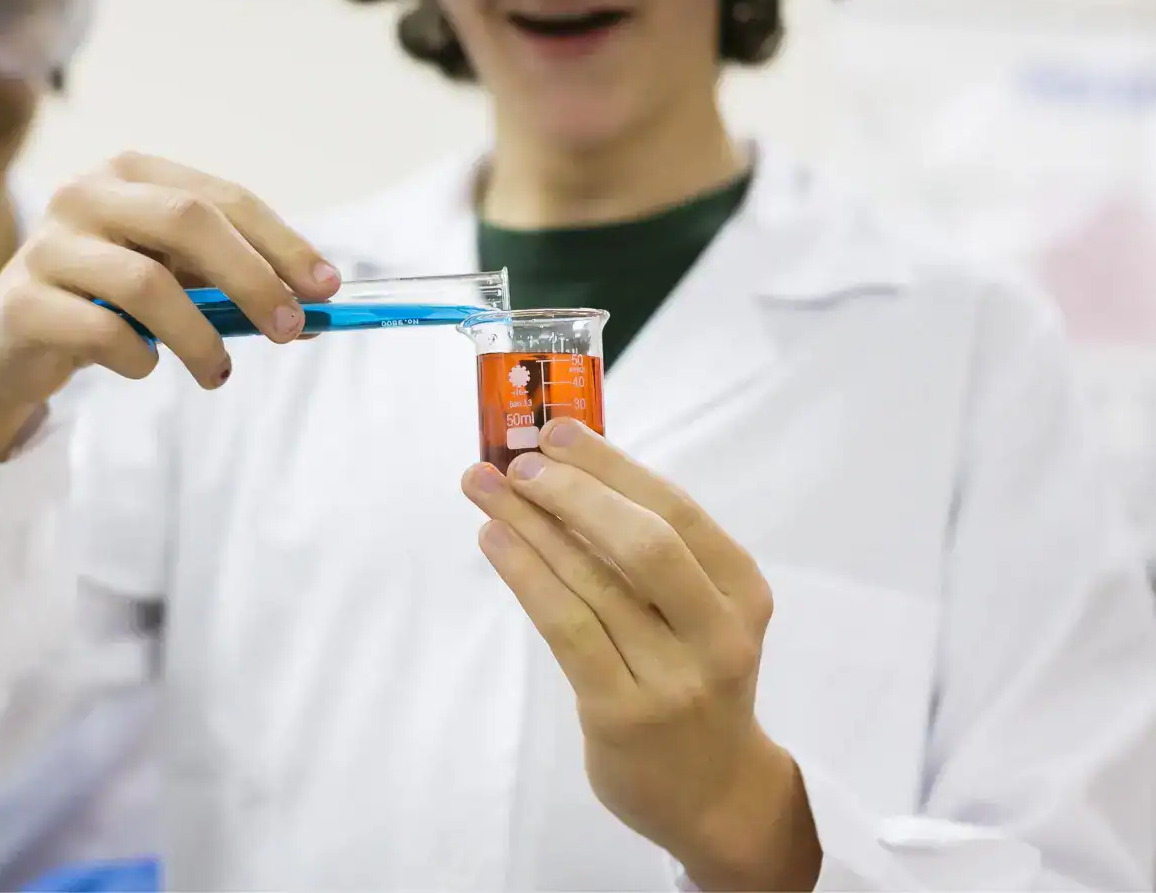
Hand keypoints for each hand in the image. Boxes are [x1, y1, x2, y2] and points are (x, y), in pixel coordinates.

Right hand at [0, 153, 339, 460]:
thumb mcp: (170, 279)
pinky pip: (102, 332)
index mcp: (131, 173)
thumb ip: (231, 283)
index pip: (222, 198)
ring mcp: (48, 245)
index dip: (281, 242)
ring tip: (217, 372)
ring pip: (147, 283)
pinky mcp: (23, 302)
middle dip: (251, 278)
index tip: (327, 288)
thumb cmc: (103, 303)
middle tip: (288, 330)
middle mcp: (86, 194)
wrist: (5, 347)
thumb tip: (317, 310)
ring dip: (199, 336)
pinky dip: (139, 358)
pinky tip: (144, 366)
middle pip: (188, 221)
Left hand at [462, 419, 820, 891]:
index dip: (611, 464)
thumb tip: (566, 467)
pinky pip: (566, 628)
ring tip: (483, 487)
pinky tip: (494, 541)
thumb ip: (653, 551)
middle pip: (641, 542)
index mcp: (743, 591)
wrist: (715, 795)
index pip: (675, 509)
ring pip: (592, 583)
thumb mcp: (701, 612)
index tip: (558, 429)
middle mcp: (717, 633)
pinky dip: (525, 574)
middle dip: (572, 490)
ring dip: (530, 524)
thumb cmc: (694, 679)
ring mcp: (673, 679)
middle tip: (516, 462)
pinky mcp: (623, 714)